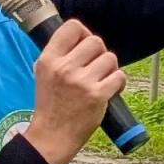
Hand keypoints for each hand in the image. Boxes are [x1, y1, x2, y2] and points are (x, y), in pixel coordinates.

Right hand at [19, 19, 125, 163]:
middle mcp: (64, 68)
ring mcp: (81, 82)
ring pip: (110, 58)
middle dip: (99, 53)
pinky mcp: (97, 95)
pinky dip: (118, 82)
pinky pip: (120, 76)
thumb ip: (60, 54)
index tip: (85, 46)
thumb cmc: (51, 105)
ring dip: (110, 68)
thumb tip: (82, 35)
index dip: (84, 33)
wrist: (52, 136)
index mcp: (48, 60)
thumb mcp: (44, 73)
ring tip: (101, 80)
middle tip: (95, 67)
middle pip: (96, 41)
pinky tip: (109, 90)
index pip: (72, 27)